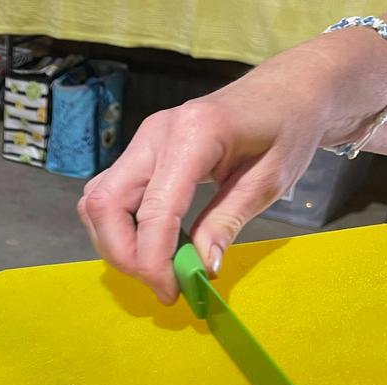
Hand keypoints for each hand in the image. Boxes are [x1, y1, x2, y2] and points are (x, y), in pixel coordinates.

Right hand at [77, 72, 325, 303]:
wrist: (288, 90)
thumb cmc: (287, 128)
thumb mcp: (269, 181)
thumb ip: (227, 222)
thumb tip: (201, 269)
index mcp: (193, 134)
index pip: (153, 211)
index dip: (153, 261)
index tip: (171, 292)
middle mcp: (155, 133)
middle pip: (104, 204)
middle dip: (123, 254)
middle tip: (159, 283)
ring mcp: (142, 140)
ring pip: (98, 201)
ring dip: (116, 243)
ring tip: (155, 266)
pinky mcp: (140, 151)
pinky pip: (110, 195)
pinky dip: (122, 227)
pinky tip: (152, 243)